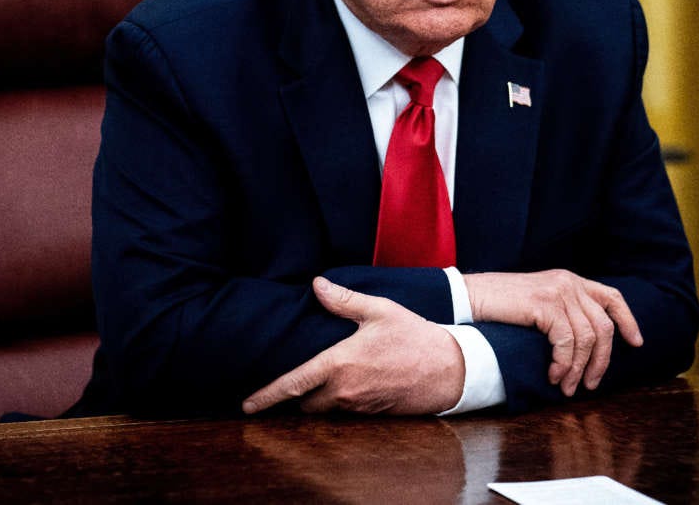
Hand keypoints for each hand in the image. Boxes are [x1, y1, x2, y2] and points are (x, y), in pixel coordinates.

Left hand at [242, 277, 463, 414]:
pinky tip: (347, 383)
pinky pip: (345, 411)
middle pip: (304, 403)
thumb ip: (343, 301)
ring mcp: (359, 406)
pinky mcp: (373, 414)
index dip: (267, 396)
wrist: (450, 370)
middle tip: (290, 381)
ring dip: (318, 398)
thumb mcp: (378, 310)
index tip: (248, 405)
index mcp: (340, 365)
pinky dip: (338, 400)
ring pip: (325, 409)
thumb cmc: (414, 337)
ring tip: (318, 380)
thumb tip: (317, 284)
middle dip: (296, 395)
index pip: (293, 385)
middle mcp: (344, 391)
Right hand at [463, 270, 642, 395]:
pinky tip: (554, 375)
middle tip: (590, 385)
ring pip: (588, 339)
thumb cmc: (499, 306)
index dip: (628, 321)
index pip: (612, 297)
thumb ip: (562, 311)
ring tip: (568, 386)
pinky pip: (568, 342)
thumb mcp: (538, 302)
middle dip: (602, 361)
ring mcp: (558, 292)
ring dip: (580, 369)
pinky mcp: (546, 305)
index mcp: (570, 280)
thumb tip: (585, 344)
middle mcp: (568, 283)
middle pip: (604, 326)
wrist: (469, 297)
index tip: (636, 343)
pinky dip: (564, 364)